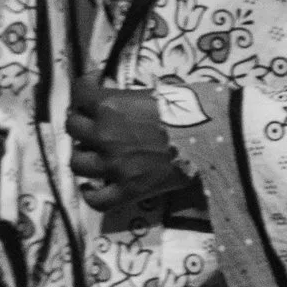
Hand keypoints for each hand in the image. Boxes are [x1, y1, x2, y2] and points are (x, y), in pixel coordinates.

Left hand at [65, 74, 185, 212]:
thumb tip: (118, 95)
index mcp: (110, 104)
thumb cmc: (189, 109)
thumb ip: (128, 96)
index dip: (84, 87)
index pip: (78, 91)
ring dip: (82, 155)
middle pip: (72, 126)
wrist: (214, 139)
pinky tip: (93, 186)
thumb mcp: (154, 92)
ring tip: (93, 152)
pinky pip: (96, 200)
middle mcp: (105, 133)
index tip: (93, 87)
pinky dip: (91, 194)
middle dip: (81, 121)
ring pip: (76, 161)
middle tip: (93, 122)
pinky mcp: (129, 190)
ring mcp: (114, 164)